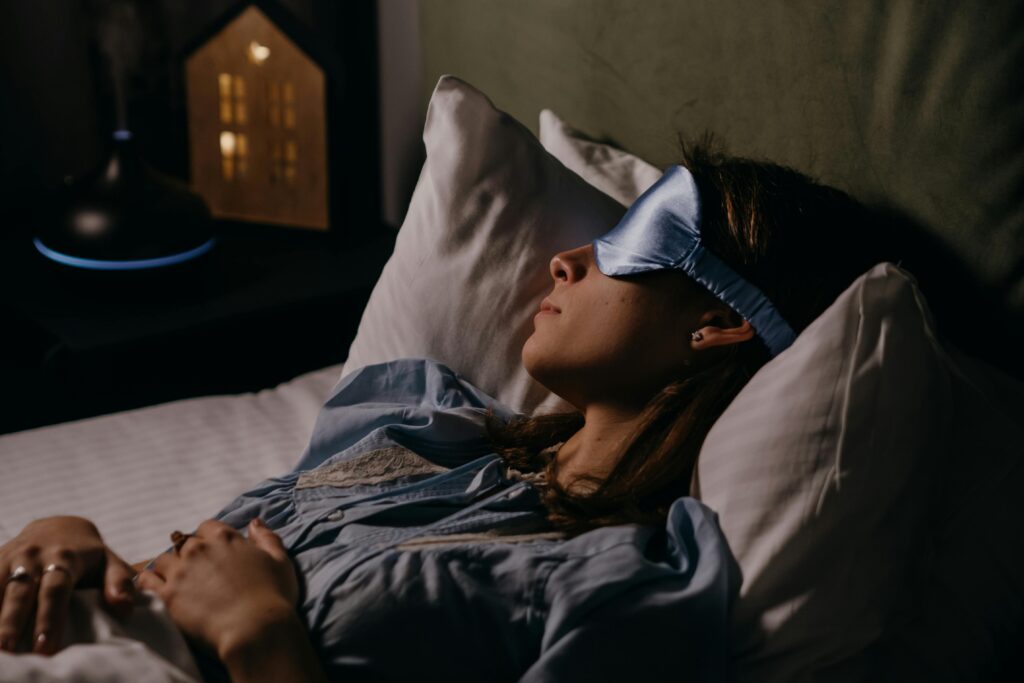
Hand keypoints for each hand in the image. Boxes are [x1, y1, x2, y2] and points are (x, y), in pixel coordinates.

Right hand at [0, 516, 135, 653]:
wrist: (57, 527)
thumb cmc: (88, 555)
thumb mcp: (109, 562)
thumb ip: (119, 582)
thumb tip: (124, 608)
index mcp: (65, 557)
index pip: (56, 590)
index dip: (50, 618)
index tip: (45, 647)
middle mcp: (33, 556)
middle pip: (21, 592)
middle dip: (12, 622)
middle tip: (8, 650)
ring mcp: (10, 558)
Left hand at [136, 518, 299, 662]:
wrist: (255, 630)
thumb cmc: (272, 596)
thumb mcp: (280, 562)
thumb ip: (267, 538)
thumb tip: (254, 522)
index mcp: (225, 538)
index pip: (207, 527)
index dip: (210, 539)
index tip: (215, 554)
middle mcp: (198, 549)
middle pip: (184, 543)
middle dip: (190, 555)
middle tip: (199, 573)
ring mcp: (180, 571)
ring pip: (163, 560)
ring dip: (170, 568)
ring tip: (178, 583)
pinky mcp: (167, 595)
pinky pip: (146, 580)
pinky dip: (149, 582)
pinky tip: (156, 589)